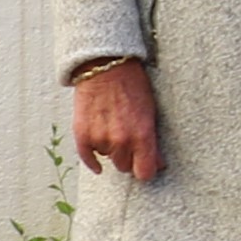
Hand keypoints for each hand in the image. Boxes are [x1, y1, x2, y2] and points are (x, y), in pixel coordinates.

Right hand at [73, 62, 161, 180]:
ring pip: (108, 158)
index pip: (145, 172)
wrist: (105, 67)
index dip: (147, 171)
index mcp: (142, 135)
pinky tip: (99, 163)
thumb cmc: (133, 86)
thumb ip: (153, 140)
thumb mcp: (151, 111)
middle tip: (131, 145)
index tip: (147, 167)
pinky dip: (93, 161)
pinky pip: (88, 159)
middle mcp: (120, 141)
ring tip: (115, 130)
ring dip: (112, 150)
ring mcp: (99, 139)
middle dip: (129, 158)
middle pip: (125, 167)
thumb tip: (158, 164)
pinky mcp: (82, 135)